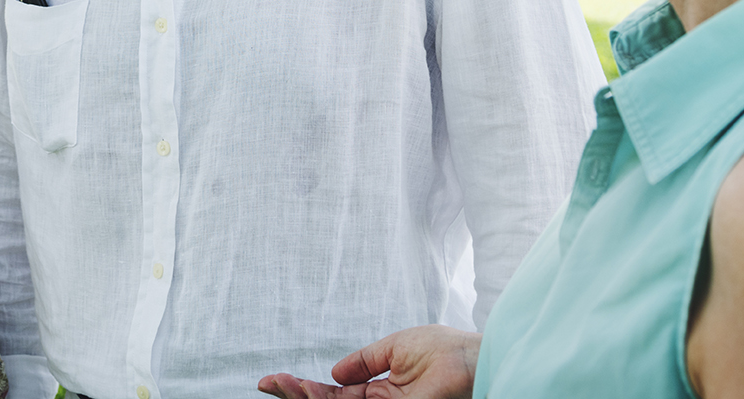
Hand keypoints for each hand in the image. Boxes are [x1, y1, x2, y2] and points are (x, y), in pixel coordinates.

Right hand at [257, 326, 480, 398]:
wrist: (475, 358)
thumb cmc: (447, 352)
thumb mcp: (397, 348)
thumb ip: (365, 362)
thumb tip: (333, 374)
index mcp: (380, 394)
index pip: (334, 397)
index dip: (304, 390)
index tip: (274, 379)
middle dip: (296, 395)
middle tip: (268, 383)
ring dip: (305, 397)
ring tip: (282, 384)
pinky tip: (306, 392)